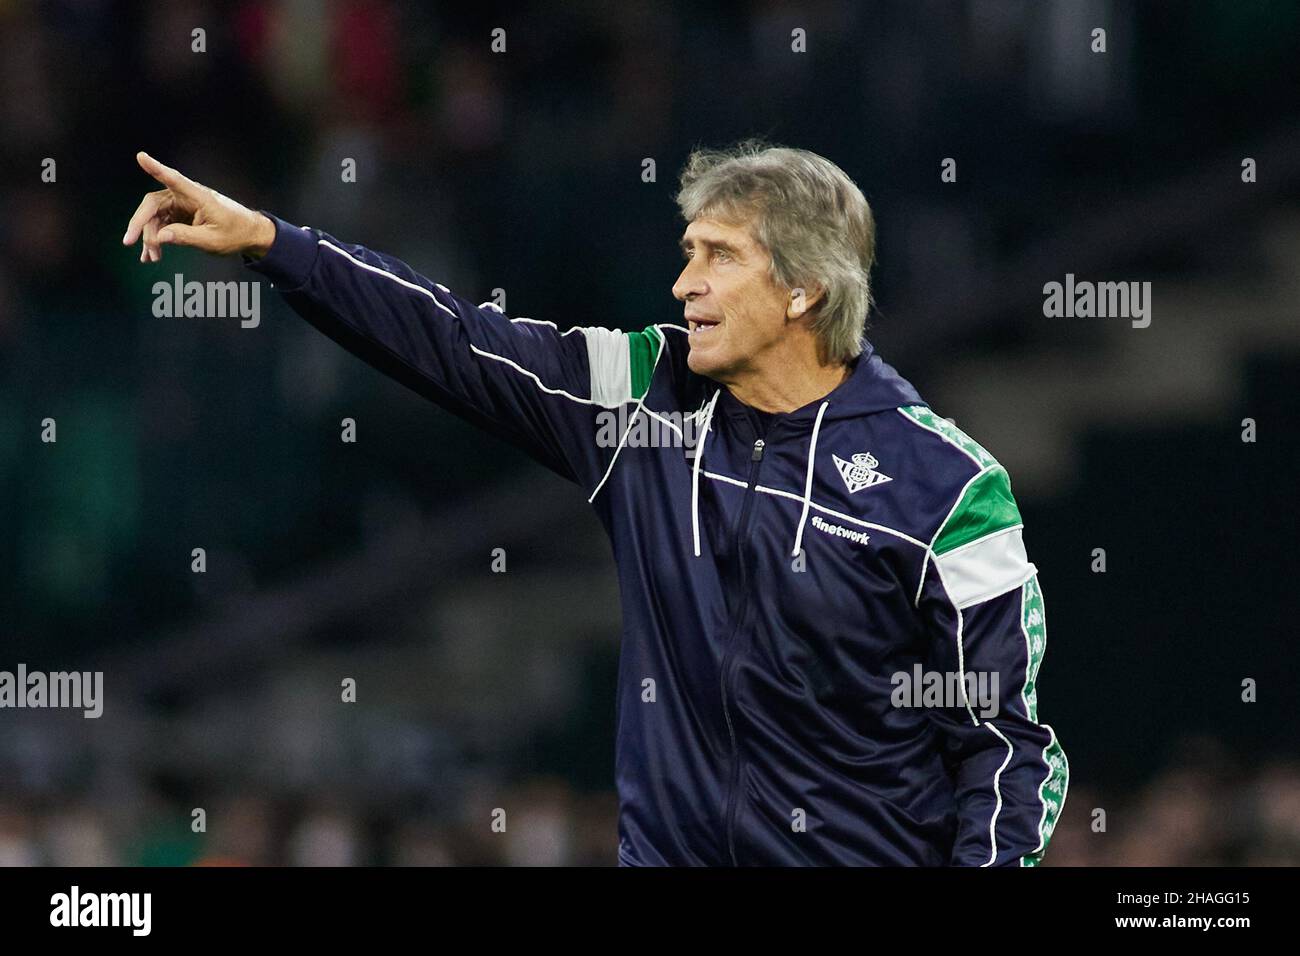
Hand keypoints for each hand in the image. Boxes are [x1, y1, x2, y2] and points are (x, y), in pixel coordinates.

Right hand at [121, 151, 275, 262]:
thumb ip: (186, 237)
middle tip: (129, 242)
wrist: (249, 234)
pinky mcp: (180, 214)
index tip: (141, 157)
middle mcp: (186, 196)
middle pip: (153, 204)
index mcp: (198, 196)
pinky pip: (162, 224)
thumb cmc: (235, 233)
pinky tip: (152, 254)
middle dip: (140, 223)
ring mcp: (181, 205)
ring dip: (149, 237)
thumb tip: (160, 237)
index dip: (156, 168)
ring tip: (150, 258)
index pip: (174, 179)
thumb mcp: (212, 240)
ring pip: (155, 217)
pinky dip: (156, 238)